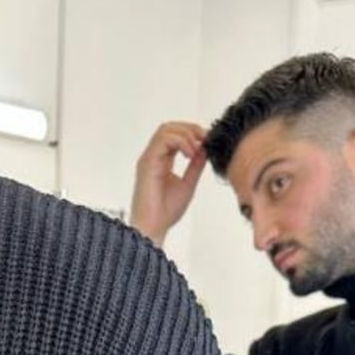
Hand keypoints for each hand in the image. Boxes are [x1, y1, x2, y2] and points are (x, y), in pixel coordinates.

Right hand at [129, 122, 208, 244]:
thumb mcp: (188, 184)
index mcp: (162, 161)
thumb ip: (195, 166)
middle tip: (205, 138)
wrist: (154, 227)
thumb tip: (204, 150)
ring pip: (166, 129)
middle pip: (170, 127)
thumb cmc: (165, 212)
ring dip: (186, 134)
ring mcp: (149, 158)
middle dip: (190, 128)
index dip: (192, 133)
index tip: (207, 141)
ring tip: (197, 148)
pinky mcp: (147, 162)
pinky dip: (180, 142)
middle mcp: (153, 157)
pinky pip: (163, 139)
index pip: (175, 136)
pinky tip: (190, 154)